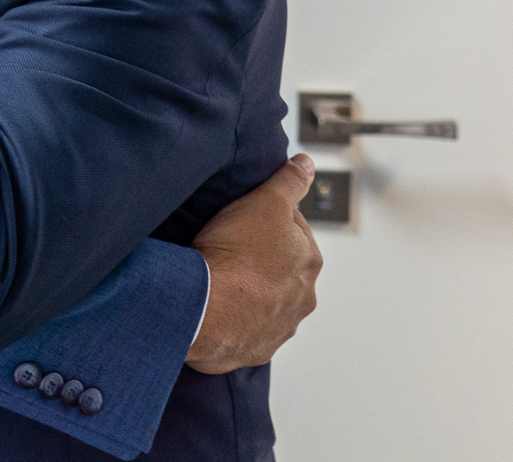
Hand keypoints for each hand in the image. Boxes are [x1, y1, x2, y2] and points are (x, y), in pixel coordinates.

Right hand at [184, 155, 323, 373]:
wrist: (203, 310)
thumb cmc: (233, 254)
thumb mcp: (265, 202)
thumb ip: (289, 182)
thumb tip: (306, 164)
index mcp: (309, 261)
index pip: (294, 230)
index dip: (267, 219)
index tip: (243, 219)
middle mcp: (302, 297)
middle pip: (282, 268)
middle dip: (262, 258)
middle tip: (229, 247)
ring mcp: (280, 327)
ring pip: (267, 301)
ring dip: (250, 291)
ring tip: (219, 278)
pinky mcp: (254, 348)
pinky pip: (247, 328)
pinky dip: (235, 318)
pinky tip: (216, 306)